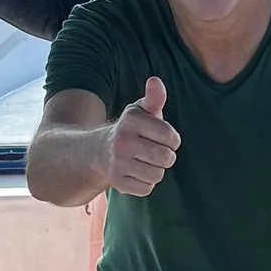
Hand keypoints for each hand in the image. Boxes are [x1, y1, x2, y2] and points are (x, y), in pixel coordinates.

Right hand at [109, 76, 180, 196]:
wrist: (97, 152)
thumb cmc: (130, 129)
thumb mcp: (140, 111)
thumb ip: (154, 98)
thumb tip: (155, 81)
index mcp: (130, 120)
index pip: (170, 136)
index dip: (173, 139)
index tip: (164, 138)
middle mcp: (122, 141)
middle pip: (166, 158)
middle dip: (166, 156)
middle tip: (156, 151)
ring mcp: (118, 164)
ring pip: (157, 175)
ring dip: (156, 170)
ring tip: (145, 161)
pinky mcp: (117, 183)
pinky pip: (147, 188)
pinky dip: (145, 183)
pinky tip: (136, 172)